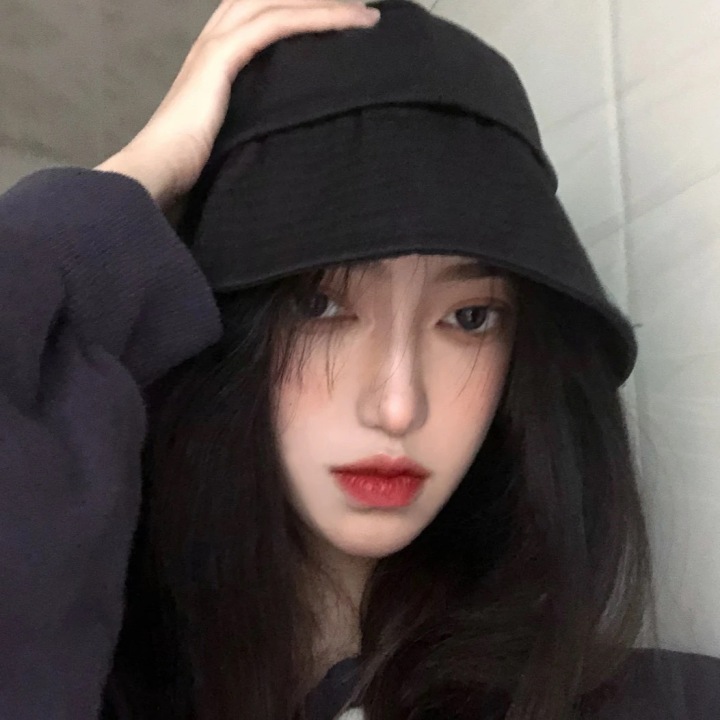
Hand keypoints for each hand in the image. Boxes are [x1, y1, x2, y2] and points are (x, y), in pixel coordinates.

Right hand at [95, 0, 379, 209]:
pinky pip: (276, 24)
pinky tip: (349, 21)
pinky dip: (316, 18)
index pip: (259, 16)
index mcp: (215, 58)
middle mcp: (214, 41)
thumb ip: (250, 125)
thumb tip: (285, 141)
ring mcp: (216, 44)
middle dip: (313, 0)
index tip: (340, 23)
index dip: (296, 11)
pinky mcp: (221, 57)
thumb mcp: (228, 138)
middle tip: (360, 11)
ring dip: (324, 4)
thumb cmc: (188, 169)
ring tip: (365, 14)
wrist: (154, 174)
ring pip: (276, 3)